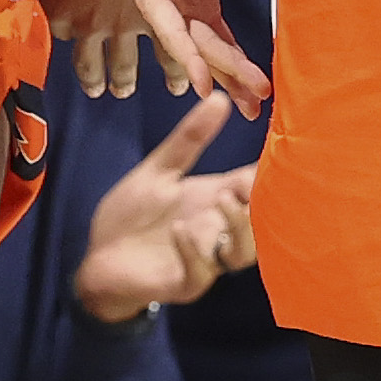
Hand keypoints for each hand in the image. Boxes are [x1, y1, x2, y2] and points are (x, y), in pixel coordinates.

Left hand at [74, 95, 257, 318]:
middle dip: (262, 200)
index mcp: (215, 200)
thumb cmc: (133, 215)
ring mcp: (204, 259)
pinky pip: (199, 274)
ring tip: (222, 198)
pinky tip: (180, 230)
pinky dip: (194, 252)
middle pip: (260, 221)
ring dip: (237, 227)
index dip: (271, 171)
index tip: (282, 148)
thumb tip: (220, 98)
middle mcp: (217, 230)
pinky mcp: (182, 283)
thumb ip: (189, 139)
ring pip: (240, 252)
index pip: (255, 185)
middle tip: (249, 177)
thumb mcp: (159, 171)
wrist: (99, 257)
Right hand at [119, 0, 269, 116]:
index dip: (189, 60)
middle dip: (226, 74)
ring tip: (256, 107)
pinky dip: (233, 56)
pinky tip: (251, 79)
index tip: (205, 88)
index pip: (172, 32)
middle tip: (257, 98)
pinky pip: (217, 35)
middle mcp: (164, 6)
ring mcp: (182, 5)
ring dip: (230, 75)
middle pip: (197, 47)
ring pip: (208, 48)